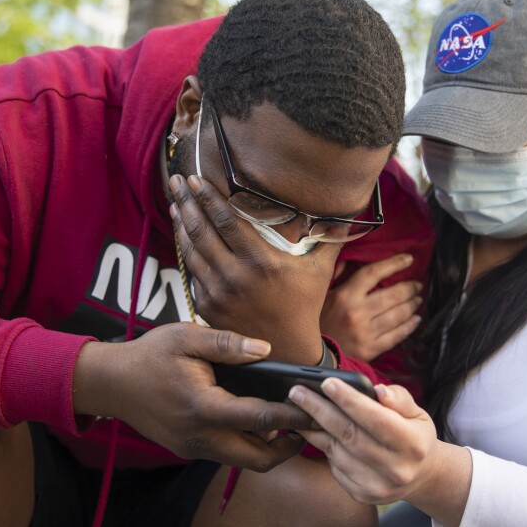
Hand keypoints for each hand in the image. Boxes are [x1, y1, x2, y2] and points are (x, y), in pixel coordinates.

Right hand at [73, 323, 309, 471]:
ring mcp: (194, 448)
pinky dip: (248, 444)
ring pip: (244, 461)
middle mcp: (201, 437)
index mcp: (204, 407)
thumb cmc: (150, 356)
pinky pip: (227, 454)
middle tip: (310, 425)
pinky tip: (259, 422)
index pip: (261, 418)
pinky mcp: (188, 450)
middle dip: (290, 447)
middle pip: (259, 459)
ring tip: (290, 424)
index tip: (316, 409)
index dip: (294, 416)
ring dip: (270, 449)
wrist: (111, 382)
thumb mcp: (187, 337)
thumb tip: (264, 350)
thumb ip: (227, 344)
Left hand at [169, 173, 341, 363]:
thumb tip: (350, 214)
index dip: (207, 196)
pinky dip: (185, 249)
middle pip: (201, 230)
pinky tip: (183, 234)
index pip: (225, 220)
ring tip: (176, 201)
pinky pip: (192, 271)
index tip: (195, 178)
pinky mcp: (206, 306)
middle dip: (186, 201)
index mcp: (261, 261)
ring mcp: (217, 292)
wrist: (285, 349)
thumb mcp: (320, 270)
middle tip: (175, 181)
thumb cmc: (304, 305)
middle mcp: (235, 276)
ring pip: (191, 250)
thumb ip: (331, 239)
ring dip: (181, 223)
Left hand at [288, 379, 470, 524]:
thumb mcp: (416, 413)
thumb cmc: (414, 435)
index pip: (375, 419)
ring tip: (296, 408)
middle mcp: (396, 469)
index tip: (327, 382)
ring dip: (312, 428)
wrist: (421, 476)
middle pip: (349, 434)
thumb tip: (378, 390)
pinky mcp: (361, 494)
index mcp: (412, 444)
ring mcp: (377, 486)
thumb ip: (399, 399)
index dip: (349, 400)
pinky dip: (320, 445)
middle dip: (319, 409)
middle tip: (296, 391)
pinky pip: (334, 466)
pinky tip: (310, 429)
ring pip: (336, 451)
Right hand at [320, 254, 422, 360]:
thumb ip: (337, 276)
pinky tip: (415, 319)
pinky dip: (410, 326)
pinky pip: (397, 335)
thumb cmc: (319, 322)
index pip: (373, 273)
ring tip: (418, 299)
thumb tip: (351, 259)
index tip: (408, 259)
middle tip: (417, 284)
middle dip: (410, 287)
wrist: (312, 356)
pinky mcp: (371, 349)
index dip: (394, 263)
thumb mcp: (323, 296)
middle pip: (392, 295)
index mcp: (344, 296)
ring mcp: (366, 332)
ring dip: (412, 305)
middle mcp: (357, 312)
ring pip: (398, 314)